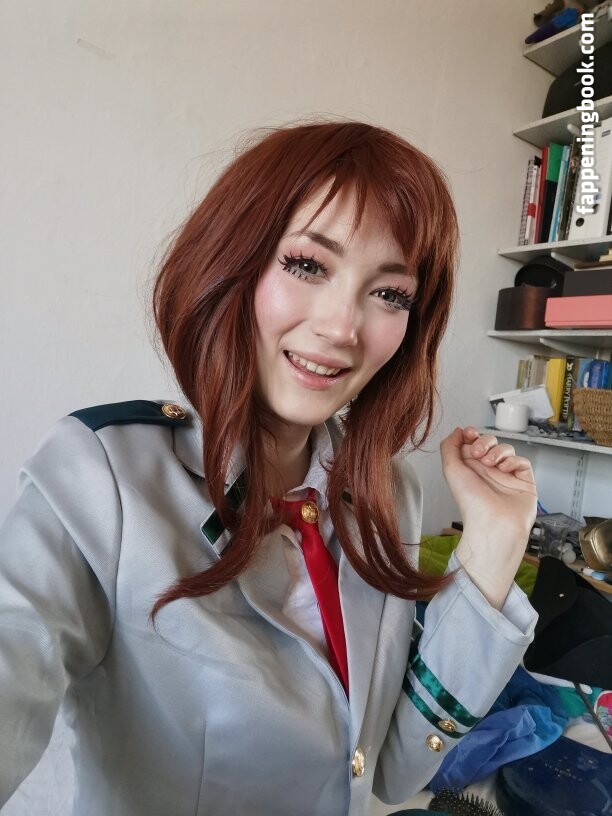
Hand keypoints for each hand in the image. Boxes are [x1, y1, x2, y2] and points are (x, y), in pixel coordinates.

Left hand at [440, 426, 537, 608]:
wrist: (493, 524)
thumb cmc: (471, 502)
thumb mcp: (451, 470)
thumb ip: (449, 446)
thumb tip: (457, 430)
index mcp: (470, 468)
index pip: (473, 442)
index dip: (473, 434)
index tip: (470, 433)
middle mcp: (487, 471)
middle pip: (490, 442)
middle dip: (485, 441)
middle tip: (480, 453)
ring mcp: (506, 476)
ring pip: (507, 449)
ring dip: (498, 451)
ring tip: (492, 464)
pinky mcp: (523, 481)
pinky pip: (522, 461)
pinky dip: (513, 461)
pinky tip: (505, 470)